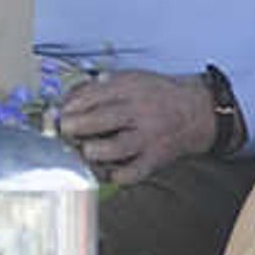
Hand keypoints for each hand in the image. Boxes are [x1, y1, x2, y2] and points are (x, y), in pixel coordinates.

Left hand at [53, 67, 219, 184]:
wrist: (196, 111)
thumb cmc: (155, 95)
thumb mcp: (130, 79)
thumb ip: (99, 87)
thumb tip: (66, 100)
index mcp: (131, 89)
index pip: (94, 96)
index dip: (71, 106)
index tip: (58, 113)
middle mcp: (140, 113)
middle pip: (102, 120)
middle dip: (75, 126)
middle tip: (64, 130)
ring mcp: (148, 138)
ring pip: (115, 149)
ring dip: (93, 151)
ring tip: (86, 149)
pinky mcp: (154, 159)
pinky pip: (131, 173)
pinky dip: (114, 175)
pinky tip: (105, 169)